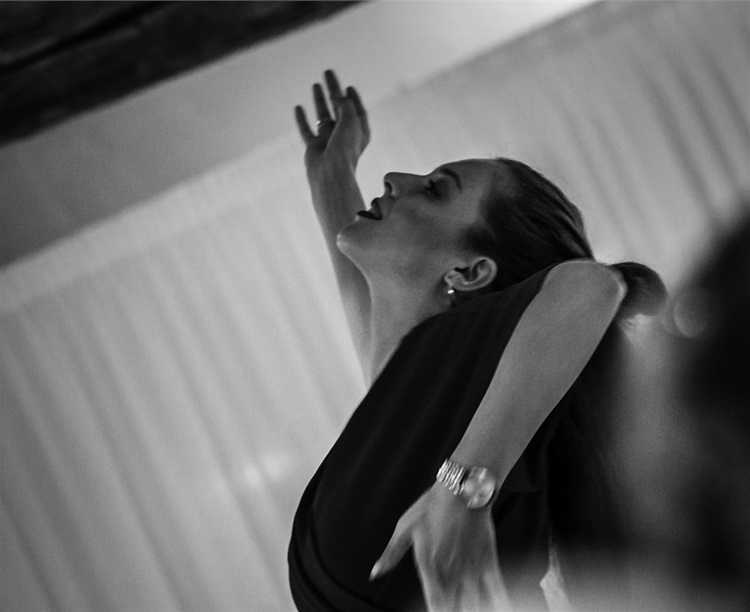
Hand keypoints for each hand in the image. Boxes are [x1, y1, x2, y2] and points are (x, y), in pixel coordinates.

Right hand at [294, 69, 369, 177]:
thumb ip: (344, 104)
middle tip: (328, 72)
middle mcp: (344, 136)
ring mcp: (328, 141)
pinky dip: (302, 119)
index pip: (357, 110)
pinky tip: (298, 107)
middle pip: (339, 108)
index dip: (353, 98)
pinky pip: (306, 130)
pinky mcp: (314, 147)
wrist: (331, 173)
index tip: (348, 86)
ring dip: (320, 100)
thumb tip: (335, 95)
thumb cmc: (345, 148)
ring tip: (316, 84)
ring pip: (323, 116)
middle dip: (334, 90)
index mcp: (359, 132)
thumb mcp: (350, 120)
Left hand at [370, 484, 511, 611]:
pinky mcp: (487, 560)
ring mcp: (470, 567)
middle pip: (454, 606)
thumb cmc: (431, 505)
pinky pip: (495, 589)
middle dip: (456, 611)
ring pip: (474, 602)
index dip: (437, 611)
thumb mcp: (404, 528)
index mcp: (428, 565)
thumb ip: (390, 554)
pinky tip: (499, 609)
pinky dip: (498, 602)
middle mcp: (449, 570)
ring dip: (473, 609)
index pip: (433, 601)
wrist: (461, 489)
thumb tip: (375, 572)